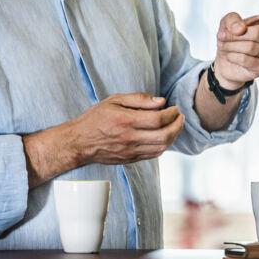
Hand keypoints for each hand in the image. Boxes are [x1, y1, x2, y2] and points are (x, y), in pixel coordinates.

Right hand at [68, 92, 184, 164]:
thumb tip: (160, 101)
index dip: (171, 114)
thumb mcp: (113, 100)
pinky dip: (163, 146)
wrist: (78, 142)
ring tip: (175, 126)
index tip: (175, 108)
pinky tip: (164, 137)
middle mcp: (129, 138)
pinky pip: (153, 155)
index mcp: (125, 121)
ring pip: (161, 148)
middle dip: (177, 126)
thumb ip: (138, 99)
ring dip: (173, 137)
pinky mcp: (130, 159)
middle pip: (164, 136)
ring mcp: (130, 151)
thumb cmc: (95, 118)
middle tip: (180, 117)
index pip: (158, 119)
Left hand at [212, 12, 258, 89]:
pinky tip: (230, 56)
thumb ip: (233, 20)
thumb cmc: (230, 36)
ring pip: (251, 47)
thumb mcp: (227, 22)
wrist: (224, 61)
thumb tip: (240, 28)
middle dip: (236, 34)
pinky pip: (247, 60)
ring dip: (231, 45)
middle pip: (258, 33)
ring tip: (224, 45)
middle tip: (222, 35)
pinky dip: (233, 56)